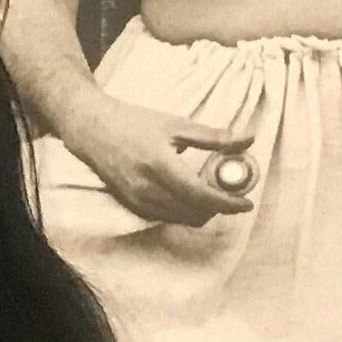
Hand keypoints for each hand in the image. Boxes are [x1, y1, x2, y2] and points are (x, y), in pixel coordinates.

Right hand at [74, 96, 257, 226]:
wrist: (92, 130)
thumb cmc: (134, 123)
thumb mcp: (176, 125)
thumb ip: (214, 137)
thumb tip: (249, 138)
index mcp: (160, 166)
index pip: (201, 196)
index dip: (227, 203)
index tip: (247, 203)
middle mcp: (148, 190)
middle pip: (195, 213)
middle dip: (218, 206)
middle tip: (228, 189)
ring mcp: (138, 201)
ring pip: (182, 219)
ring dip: (202, 210)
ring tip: (210, 188)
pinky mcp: (133, 206)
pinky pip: (168, 217)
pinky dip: (184, 210)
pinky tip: (189, 192)